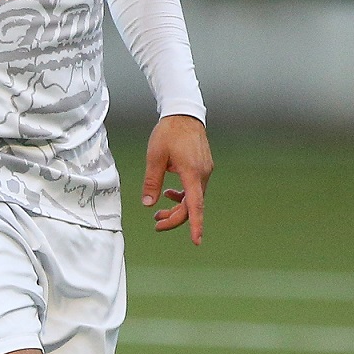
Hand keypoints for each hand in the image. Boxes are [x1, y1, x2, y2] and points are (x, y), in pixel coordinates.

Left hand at [141, 114, 212, 243]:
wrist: (184, 113)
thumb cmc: (170, 132)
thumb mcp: (155, 157)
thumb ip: (152, 182)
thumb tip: (148, 203)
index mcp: (192, 173)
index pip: (194, 206)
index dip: (195, 225)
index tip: (196, 240)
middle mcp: (202, 174)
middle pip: (192, 206)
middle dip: (174, 218)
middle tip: (156, 223)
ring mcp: (205, 171)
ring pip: (193, 198)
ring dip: (177, 207)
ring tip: (158, 212)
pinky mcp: (203, 167)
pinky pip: (194, 188)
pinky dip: (182, 195)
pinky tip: (169, 193)